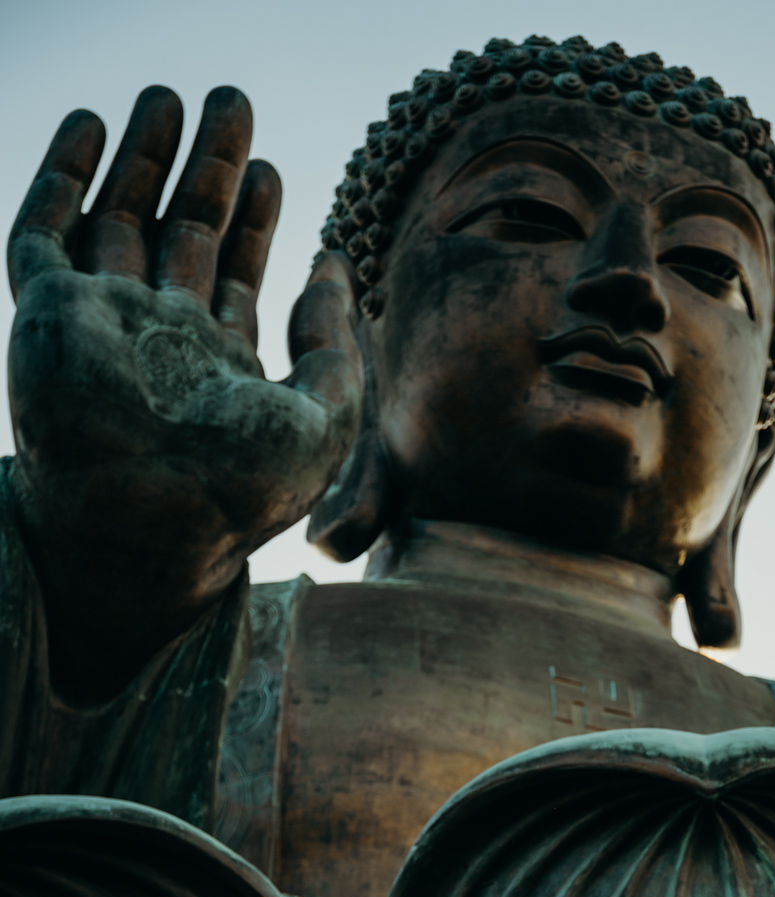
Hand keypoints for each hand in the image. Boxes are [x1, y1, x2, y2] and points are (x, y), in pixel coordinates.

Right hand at [6, 86, 362, 698]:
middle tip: (231, 100)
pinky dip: (63, 175)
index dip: (256, 220)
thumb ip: (335, 343)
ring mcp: (100, 324)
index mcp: (218, 369)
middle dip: (206, 167)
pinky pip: (43, 230)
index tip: (274, 169)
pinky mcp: (47, 313)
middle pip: (181, 233)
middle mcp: (157, 341)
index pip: (235, 275)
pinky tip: (90, 124)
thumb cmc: (240, 492)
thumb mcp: (324, 418)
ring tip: (169, 95)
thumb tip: (335, 265)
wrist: (150, 527)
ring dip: (143, 156)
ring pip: (118, 219)